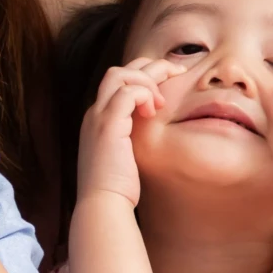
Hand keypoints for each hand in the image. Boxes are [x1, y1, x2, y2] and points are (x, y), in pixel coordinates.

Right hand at [78, 58, 173, 208]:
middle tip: (177, 72)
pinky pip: (127, 92)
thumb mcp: (126, 157)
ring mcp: (98, 117)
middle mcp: (94, 113)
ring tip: (163, 100)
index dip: (144, 77)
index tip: (168, 86)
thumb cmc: (117, 189)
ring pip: (120, 74)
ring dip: (148, 79)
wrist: (102, 205)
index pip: (118, 82)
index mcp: (98, 119)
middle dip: (150, 67)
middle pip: (119, 70)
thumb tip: (155, 133)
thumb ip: (134, 139)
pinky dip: (144, 94)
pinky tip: (154, 111)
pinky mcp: (107, 125)